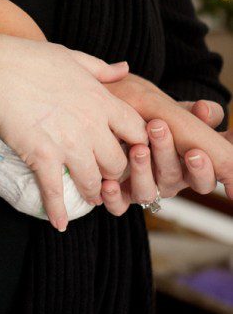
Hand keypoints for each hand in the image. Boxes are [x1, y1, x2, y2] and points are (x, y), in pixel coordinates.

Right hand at [0, 34, 146, 230]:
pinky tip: (59, 223)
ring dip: (92, 193)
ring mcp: (68, 143)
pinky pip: (55, 192)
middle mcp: (91, 125)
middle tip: (108, 177)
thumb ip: (101, 68)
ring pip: (93, 182)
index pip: (137, 132)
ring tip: (88, 197)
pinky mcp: (43, 157)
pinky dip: (57, 211)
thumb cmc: (29, 58)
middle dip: (115, 173)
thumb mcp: (71, 56)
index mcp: (101, 100)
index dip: (137, 144)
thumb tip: (124, 68)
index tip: (129, 149)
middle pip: (119, 164)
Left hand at [101, 101, 232, 215]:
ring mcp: (146, 188)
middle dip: (166, 153)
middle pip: (173, 178)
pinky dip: (114, 197)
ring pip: (147, 192)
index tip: (195, 152)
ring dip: (142, 171)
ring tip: (136, 148)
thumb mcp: (173, 110)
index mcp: (190, 167)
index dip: (202, 170)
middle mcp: (170, 181)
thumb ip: (192, 112)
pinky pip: (119, 205)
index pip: (204, 178)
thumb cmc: (151, 113)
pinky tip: (109, 184)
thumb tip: (204, 108)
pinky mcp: (121, 195)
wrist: (116, 114)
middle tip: (157, 128)